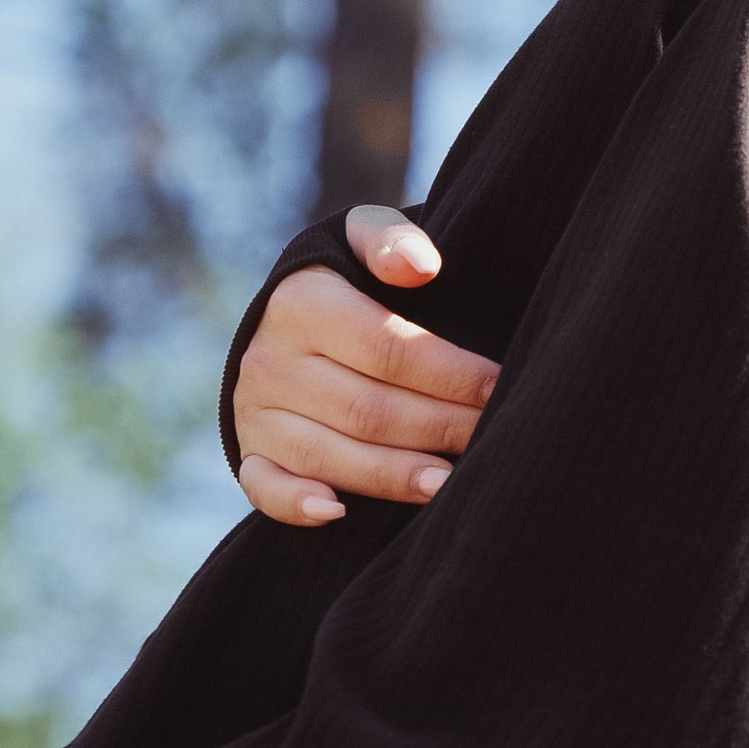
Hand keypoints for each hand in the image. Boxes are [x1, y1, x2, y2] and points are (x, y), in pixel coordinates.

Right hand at [235, 206, 500, 527]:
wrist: (290, 308)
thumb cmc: (353, 274)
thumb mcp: (365, 234)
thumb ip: (392, 240)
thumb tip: (421, 267)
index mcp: (301, 304)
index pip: (388, 349)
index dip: (450, 374)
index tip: (500, 387)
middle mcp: (269, 361)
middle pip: (366, 409)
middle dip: (437, 428)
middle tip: (491, 439)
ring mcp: (254, 412)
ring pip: (328, 454)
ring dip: (390, 475)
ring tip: (447, 486)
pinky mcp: (248, 451)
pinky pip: (264, 486)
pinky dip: (296, 504)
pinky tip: (339, 513)